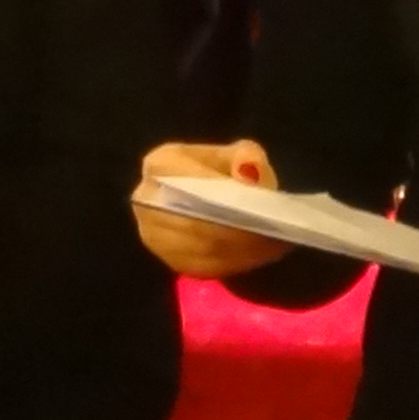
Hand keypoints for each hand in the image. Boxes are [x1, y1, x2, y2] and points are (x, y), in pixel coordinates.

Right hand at [134, 138, 290, 280]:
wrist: (199, 193)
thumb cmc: (219, 171)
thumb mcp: (236, 153)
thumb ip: (245, 157)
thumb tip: (248, 175)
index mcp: (160, 164)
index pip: (193, 184)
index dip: (226, 198)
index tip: (259, 208)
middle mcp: (146, 200)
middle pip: (196, 222)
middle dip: (236, 231)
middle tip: (272, 233)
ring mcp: (153, 234)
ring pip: (201, 248)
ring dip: (239, 250)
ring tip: (272, 245)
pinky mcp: (168, 260)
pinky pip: (202, 267)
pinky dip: (233, 263)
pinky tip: (259, 255)